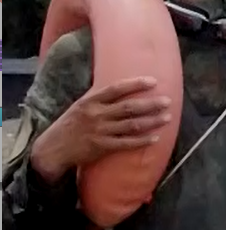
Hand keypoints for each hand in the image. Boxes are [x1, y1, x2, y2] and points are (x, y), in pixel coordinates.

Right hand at [28, 76, 176, 181]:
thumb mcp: (81, 106)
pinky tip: (156, 138)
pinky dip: (142, 141)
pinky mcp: (102, 147)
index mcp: (90, 101)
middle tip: (167, 101)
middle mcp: (96, 115)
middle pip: (128, 108)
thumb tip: (123, 87)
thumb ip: (100, 98)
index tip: (154, 81)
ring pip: (131, 125)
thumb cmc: (71, 124)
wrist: (54, 148)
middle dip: (150, 104)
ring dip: (152, 122)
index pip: (116, 89)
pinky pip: (127, 144)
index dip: (135, 84)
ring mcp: (100, 131)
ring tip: (167, 117)